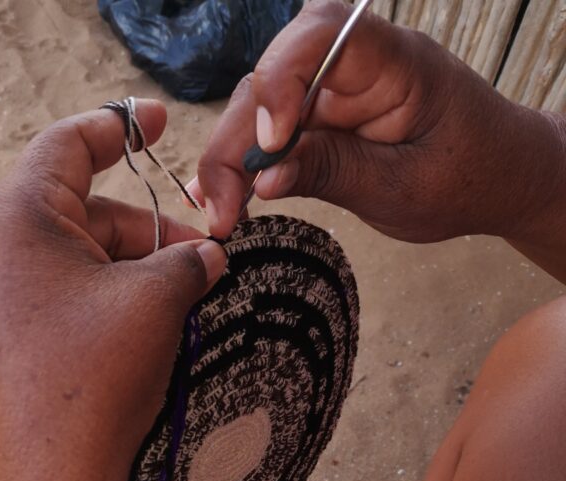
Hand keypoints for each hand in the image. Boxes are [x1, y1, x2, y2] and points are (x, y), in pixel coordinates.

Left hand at [0, 100, 225, 480]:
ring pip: (69, 256)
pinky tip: (140, 326)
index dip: (120, 127)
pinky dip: (99, 297)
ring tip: (178, 299)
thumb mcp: (156, 300)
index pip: (68, 145)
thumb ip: (188, 258)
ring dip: (126, 268)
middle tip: (200, 254)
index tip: (156, 121)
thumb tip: (207, 254)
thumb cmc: (96, 378)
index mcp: (12, 218)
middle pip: (76, 208)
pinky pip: (53, 294)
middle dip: (143, 228)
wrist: (52, 480)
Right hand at [191, 0, 563, 251]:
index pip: (323, 32)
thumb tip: (264, 179)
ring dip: (231, 158)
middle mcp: (354, 65)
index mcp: (394, 60)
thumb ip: (335, 174)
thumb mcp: (404, 189)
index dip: (282, 77)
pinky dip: (246, 166)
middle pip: (273, 78)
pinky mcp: (322, 120)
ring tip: (218, 213)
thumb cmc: (467, 177)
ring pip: (260, 107)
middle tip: (221, 206)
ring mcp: (333, 91)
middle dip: (237, 140)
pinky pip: (272, 134)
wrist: (496, 178)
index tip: (271, 143)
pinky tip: (223, 199)